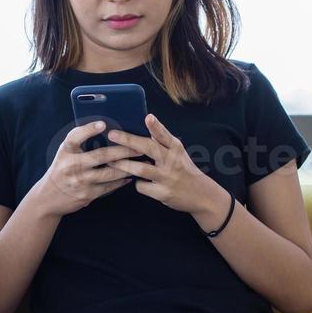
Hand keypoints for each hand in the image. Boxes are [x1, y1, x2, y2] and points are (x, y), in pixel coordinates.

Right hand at [29, 119, 137, 217]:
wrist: (48, 198)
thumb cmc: (61, 169)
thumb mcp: (65, 153)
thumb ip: (79, 141)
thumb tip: (105, 129)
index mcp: (66, 151)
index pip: (76, 137)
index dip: (89, 130)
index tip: (103, 124)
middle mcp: (72, 166)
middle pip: (101, 156)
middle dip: (123, 150)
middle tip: (138, 146)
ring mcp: (80, 181)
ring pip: (109, 173)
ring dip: (127, 167)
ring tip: (141, 161)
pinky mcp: (86, 195)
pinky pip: (108, 187)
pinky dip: (120, 181)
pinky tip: (130, 176)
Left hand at [107, 113, 228, 218]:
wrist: (202, 195)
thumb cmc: (185, 170)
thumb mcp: (178, 153)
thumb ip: (163, 141)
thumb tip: (148, 122)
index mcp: (176, 149)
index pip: (165, 135)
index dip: (156, 126)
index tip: (148, 117)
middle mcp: (173, 162)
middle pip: (149, 148)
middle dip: (129, 141)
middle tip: (112, 135)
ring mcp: (168, 178)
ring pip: (141, 169)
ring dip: (123, 165)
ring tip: (110, 161)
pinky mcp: (163, 193)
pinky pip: (141, 186)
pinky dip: (136, 183)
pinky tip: (135, 181)